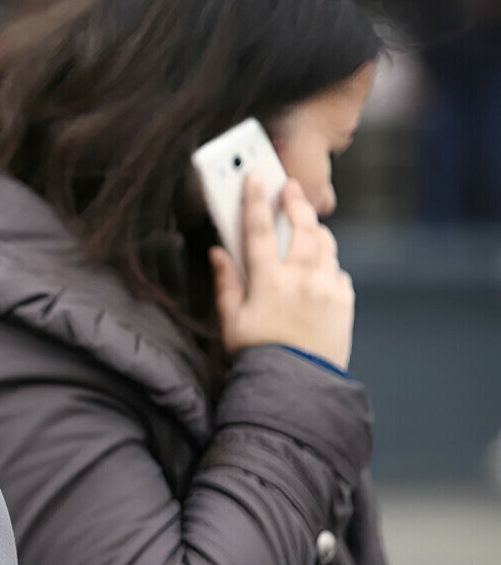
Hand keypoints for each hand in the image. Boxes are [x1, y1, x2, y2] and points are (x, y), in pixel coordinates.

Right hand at [211, 176, 354, 369]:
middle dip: (296, 202)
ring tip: (304, 227)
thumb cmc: (258, 355)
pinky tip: (315, 271)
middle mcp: (302, 280)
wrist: (297, 387)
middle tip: (290, 188)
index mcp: (268, 283)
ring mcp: (328, 289)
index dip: (254, 199)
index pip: (259, 230)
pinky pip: (337, 272)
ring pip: (325, 245)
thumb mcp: (231, 321)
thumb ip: (225, 282)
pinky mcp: (344, 302)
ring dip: (314, 231)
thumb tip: (218, 253)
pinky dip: (326, 265)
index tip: (254, 177)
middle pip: (302, 227)